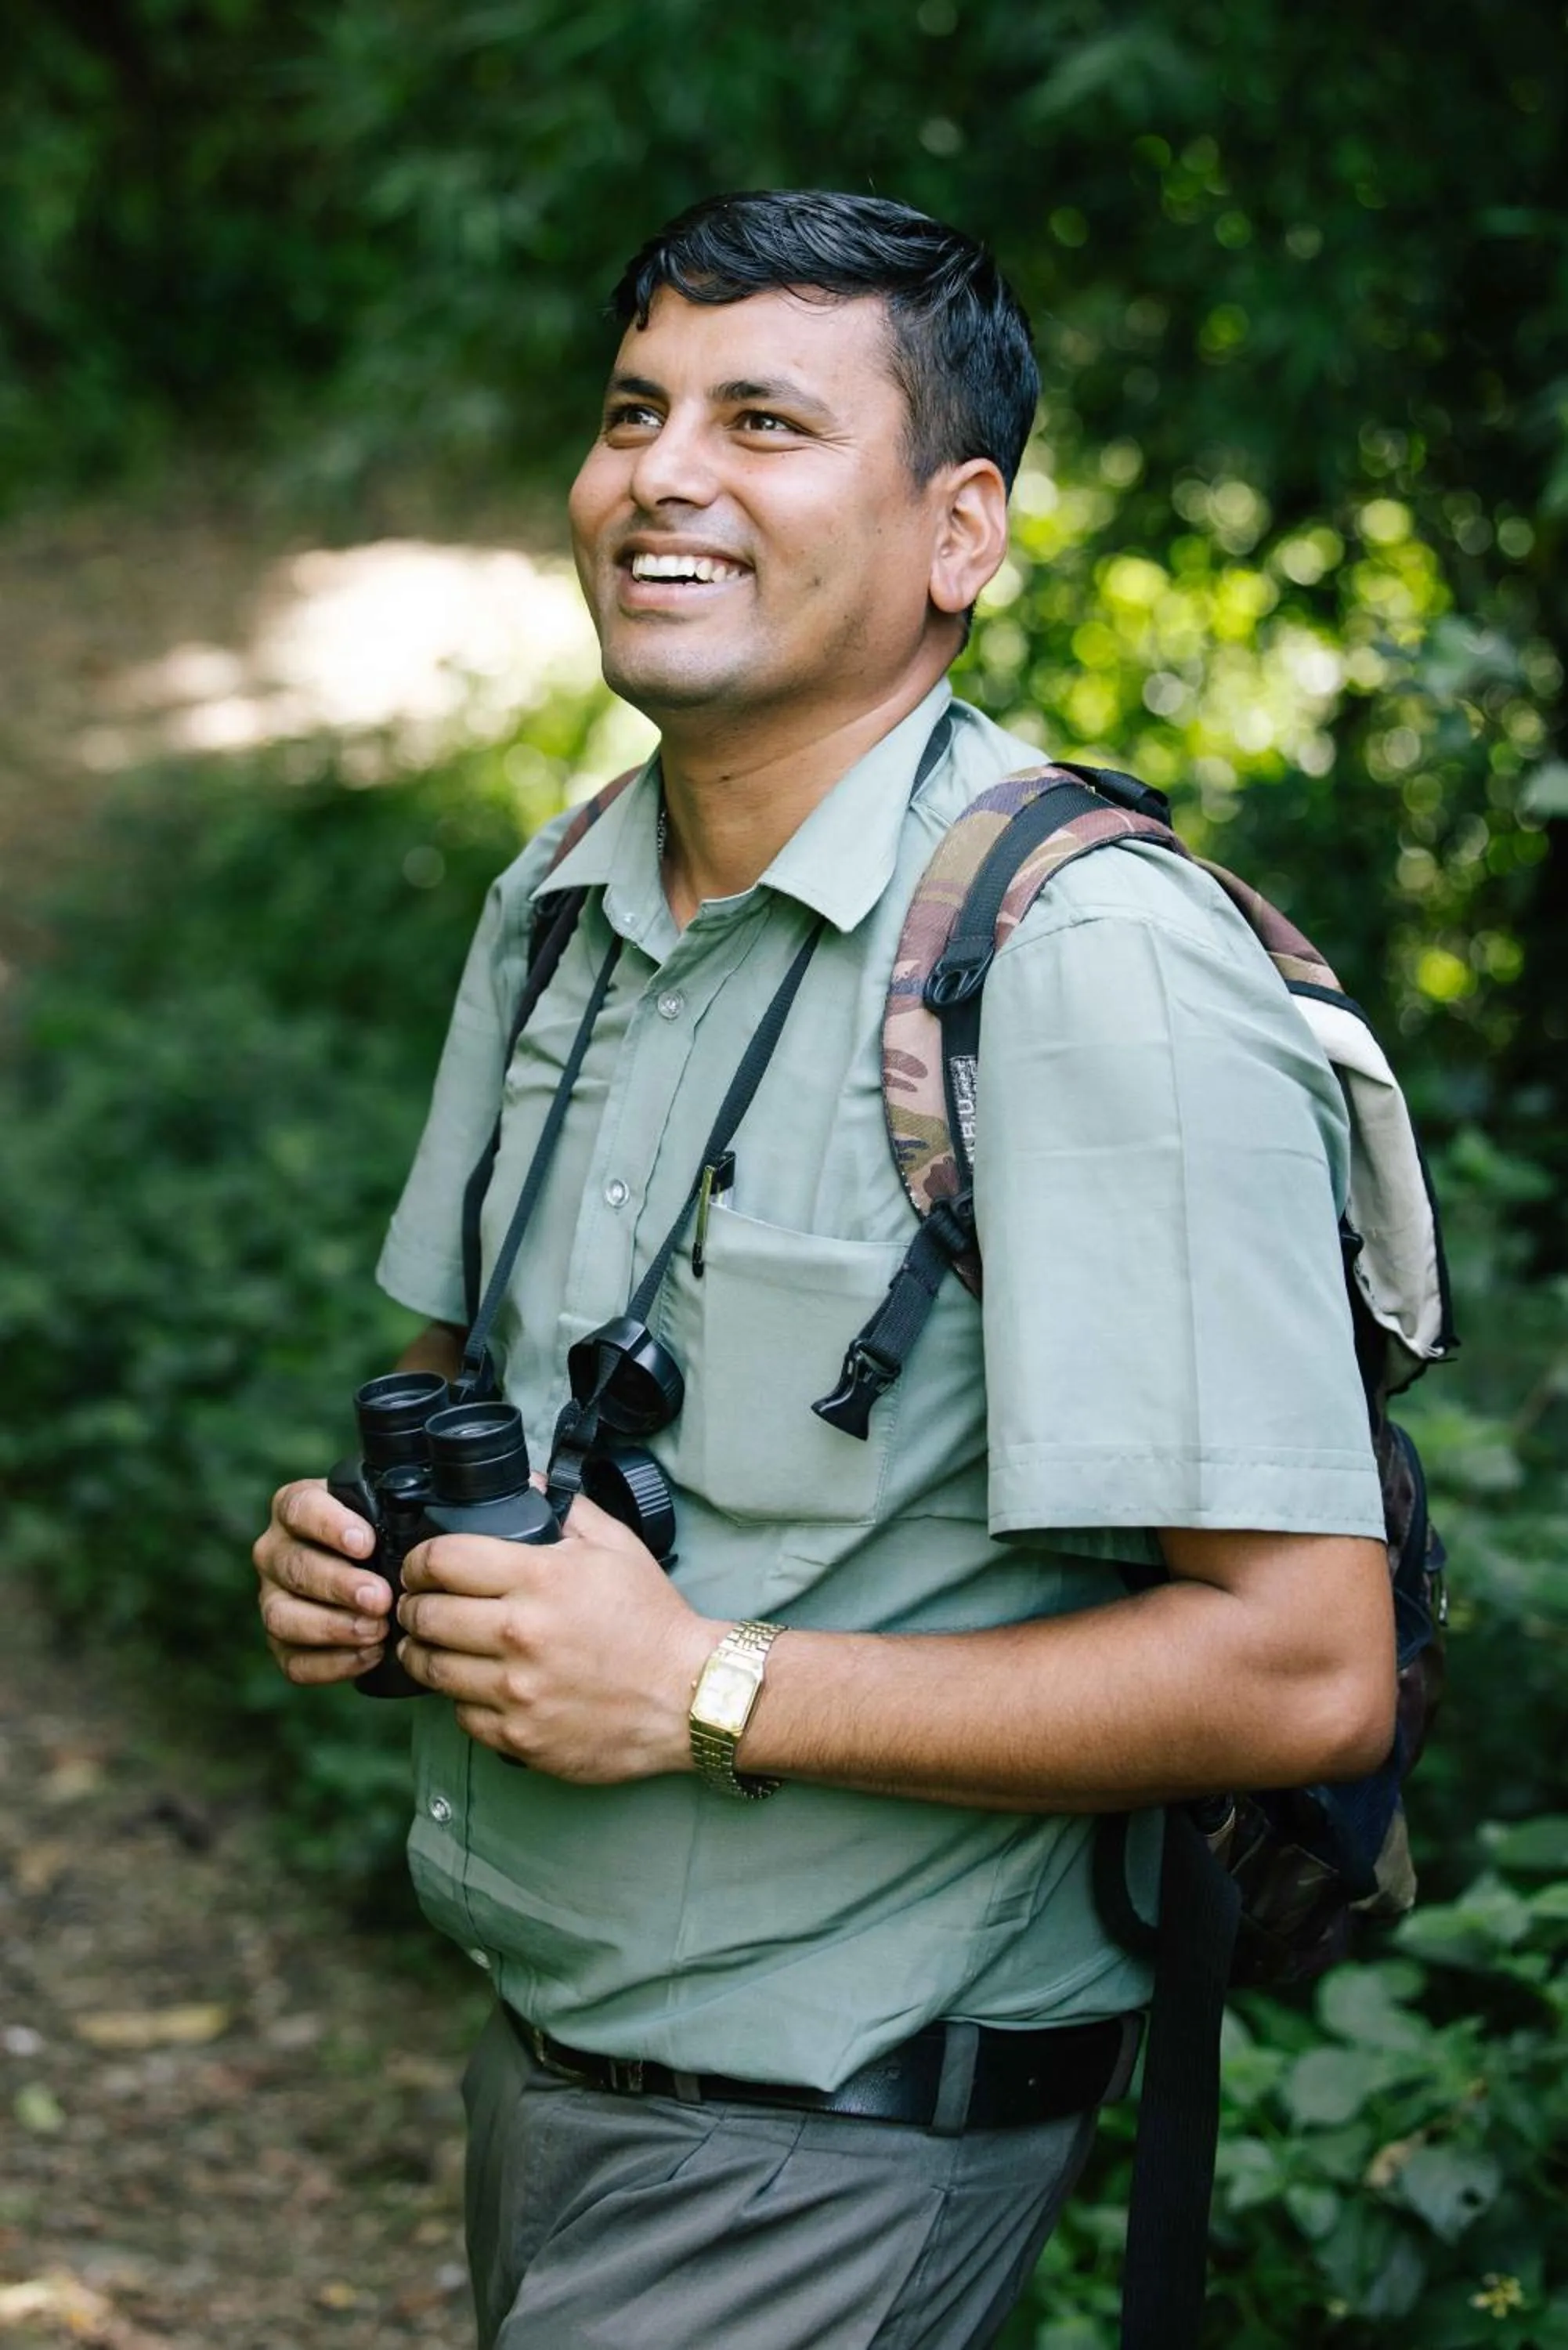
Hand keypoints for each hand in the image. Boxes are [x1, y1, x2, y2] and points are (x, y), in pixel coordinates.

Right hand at [253, 1477, 394, 1684]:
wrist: (382, 1579)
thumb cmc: (387, 1538)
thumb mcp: (390, 1513)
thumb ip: (395, 1511)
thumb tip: (417, 1518)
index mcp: (296, 1508)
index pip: (299, 1507)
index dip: (329, 1525)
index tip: (366, 1543)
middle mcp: (276, 1551)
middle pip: (294, 1566)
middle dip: (339, 1585)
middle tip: (380, 1597)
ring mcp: (272, 1599)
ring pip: (282, 1616)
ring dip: (332, 1627)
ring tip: (377, 1630)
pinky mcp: (281, 1643)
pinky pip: (293, 1661)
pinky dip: (332, 1663)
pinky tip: (369, 1654)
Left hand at [396, 1494, 721, 1780]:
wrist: (689, 1696)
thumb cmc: (653, 1622)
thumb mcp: (616, 1547)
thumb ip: (565, 1510)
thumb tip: (524, 1483)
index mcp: (541, 1579)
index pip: (442, 1560)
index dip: (418, 1560)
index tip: (418, 1566)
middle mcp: (521, 1634)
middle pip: (425, 1615)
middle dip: (412, 1607)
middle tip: (417, 1606)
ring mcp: (517, 1691)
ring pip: (431, 1669)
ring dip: (422, 1653)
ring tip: (430, 1645)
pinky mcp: (519, 1736)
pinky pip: (461, 1714)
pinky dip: (460, 1699)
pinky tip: (475, 1685)